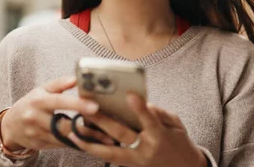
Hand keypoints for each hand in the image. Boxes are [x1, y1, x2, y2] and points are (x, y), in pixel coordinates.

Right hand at [0, 76, 114, 151]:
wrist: (10, 126)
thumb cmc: (30, 104)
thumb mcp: (41, 90)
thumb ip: (59, 84)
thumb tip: (75, 78)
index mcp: (38, 101)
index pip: (59, 101)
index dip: (77, 104)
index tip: (95, 107)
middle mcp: (36, 118)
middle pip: (64, 125)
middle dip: (86, 128)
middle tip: (108, 129)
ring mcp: (37, 134)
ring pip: (65, 138)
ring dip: (86, 139)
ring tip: (106, 138)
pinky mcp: (40, 145)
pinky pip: (62, 145)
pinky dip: (77, 143)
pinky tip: (92, 143)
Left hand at [67, 93, 207, 166]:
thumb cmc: (180, 143)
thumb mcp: (177, 125)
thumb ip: (159, 113)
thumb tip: (140, 103)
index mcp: (160, 137)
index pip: (149, 121)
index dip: (140, 108)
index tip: (130, 95)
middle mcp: (145, 150)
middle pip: (122, 134)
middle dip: (103, 120)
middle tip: (88, 107)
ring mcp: (135, 160)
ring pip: (109, 151)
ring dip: (90, 141)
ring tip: (73, 131)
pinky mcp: (129, 166)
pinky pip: (108, 157)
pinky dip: (94, 149)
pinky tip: (80, 141)